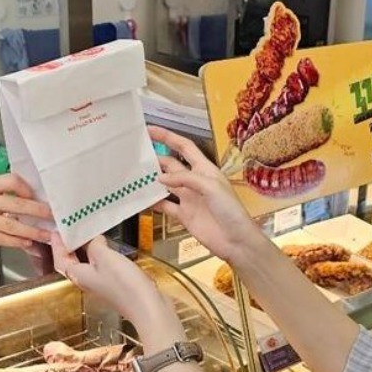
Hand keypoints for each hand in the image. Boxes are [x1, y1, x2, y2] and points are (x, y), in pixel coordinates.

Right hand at [0, 173, 52, 253]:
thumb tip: (28, 201)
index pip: (10, 180)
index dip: (26, 189)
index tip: (36, 197)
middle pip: (16, 205)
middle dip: (39, 212)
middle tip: (54, 217)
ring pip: (10, 225)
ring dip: (32, 232)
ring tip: (47, 236)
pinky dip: (15, 242)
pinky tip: (27, 243)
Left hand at [49, 234, 174, 327]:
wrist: (147, 307)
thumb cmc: (123, 283)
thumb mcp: (105, 257)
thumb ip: (95, 245)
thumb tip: (93, 239)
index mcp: (79, 275)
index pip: (60, 260)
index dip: (57, 245)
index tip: (56, 231)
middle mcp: (87, 281)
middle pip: (72, 263)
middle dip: (69, 247)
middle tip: (70, 230)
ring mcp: (101, 284)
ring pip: (87, 265)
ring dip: (85, 250)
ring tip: (88, 234)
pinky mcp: (115, 285)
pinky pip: (101, 267)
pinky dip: (100, 255)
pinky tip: (108, 247)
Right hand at [149, 127, 265, 262]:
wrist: (236, 241)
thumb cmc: (230, 211)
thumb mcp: (211, 187)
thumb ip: (186, 179)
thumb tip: (161, 178)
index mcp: (205, 170)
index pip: (184, 148)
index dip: (168, 137)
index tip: (150, 130)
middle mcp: (195, 182)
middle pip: (172, 165)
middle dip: (156, 159)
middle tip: (137, 156)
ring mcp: (189, 199)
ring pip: (166, 185)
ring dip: (152, 180)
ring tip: (135, 176)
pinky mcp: (184, 215)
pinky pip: (165, 206)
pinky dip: (154, 203)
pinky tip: (142, 200)